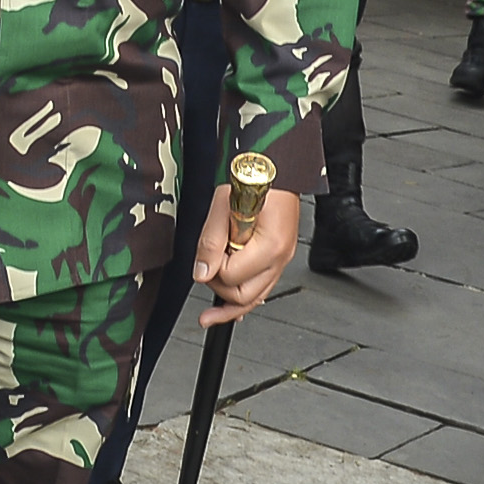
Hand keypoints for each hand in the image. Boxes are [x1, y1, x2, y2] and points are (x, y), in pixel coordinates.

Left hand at [196, 188, 301, 323]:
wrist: (273, 167)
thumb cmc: (252, 179)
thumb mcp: (223, 206)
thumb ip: (210, 242)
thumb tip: (202, 273)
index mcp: (270, 245)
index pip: (232, 276)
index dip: (213, 268)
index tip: (207, 254)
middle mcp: (280, 257)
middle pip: (245, 296)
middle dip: (220, 288)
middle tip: (205, 274)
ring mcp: (282, 259)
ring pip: (255, 298)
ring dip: (230, 304)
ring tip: (210, 316)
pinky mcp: (278, 257)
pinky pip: (262, 287)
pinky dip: (244, 300)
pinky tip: (230, 312)